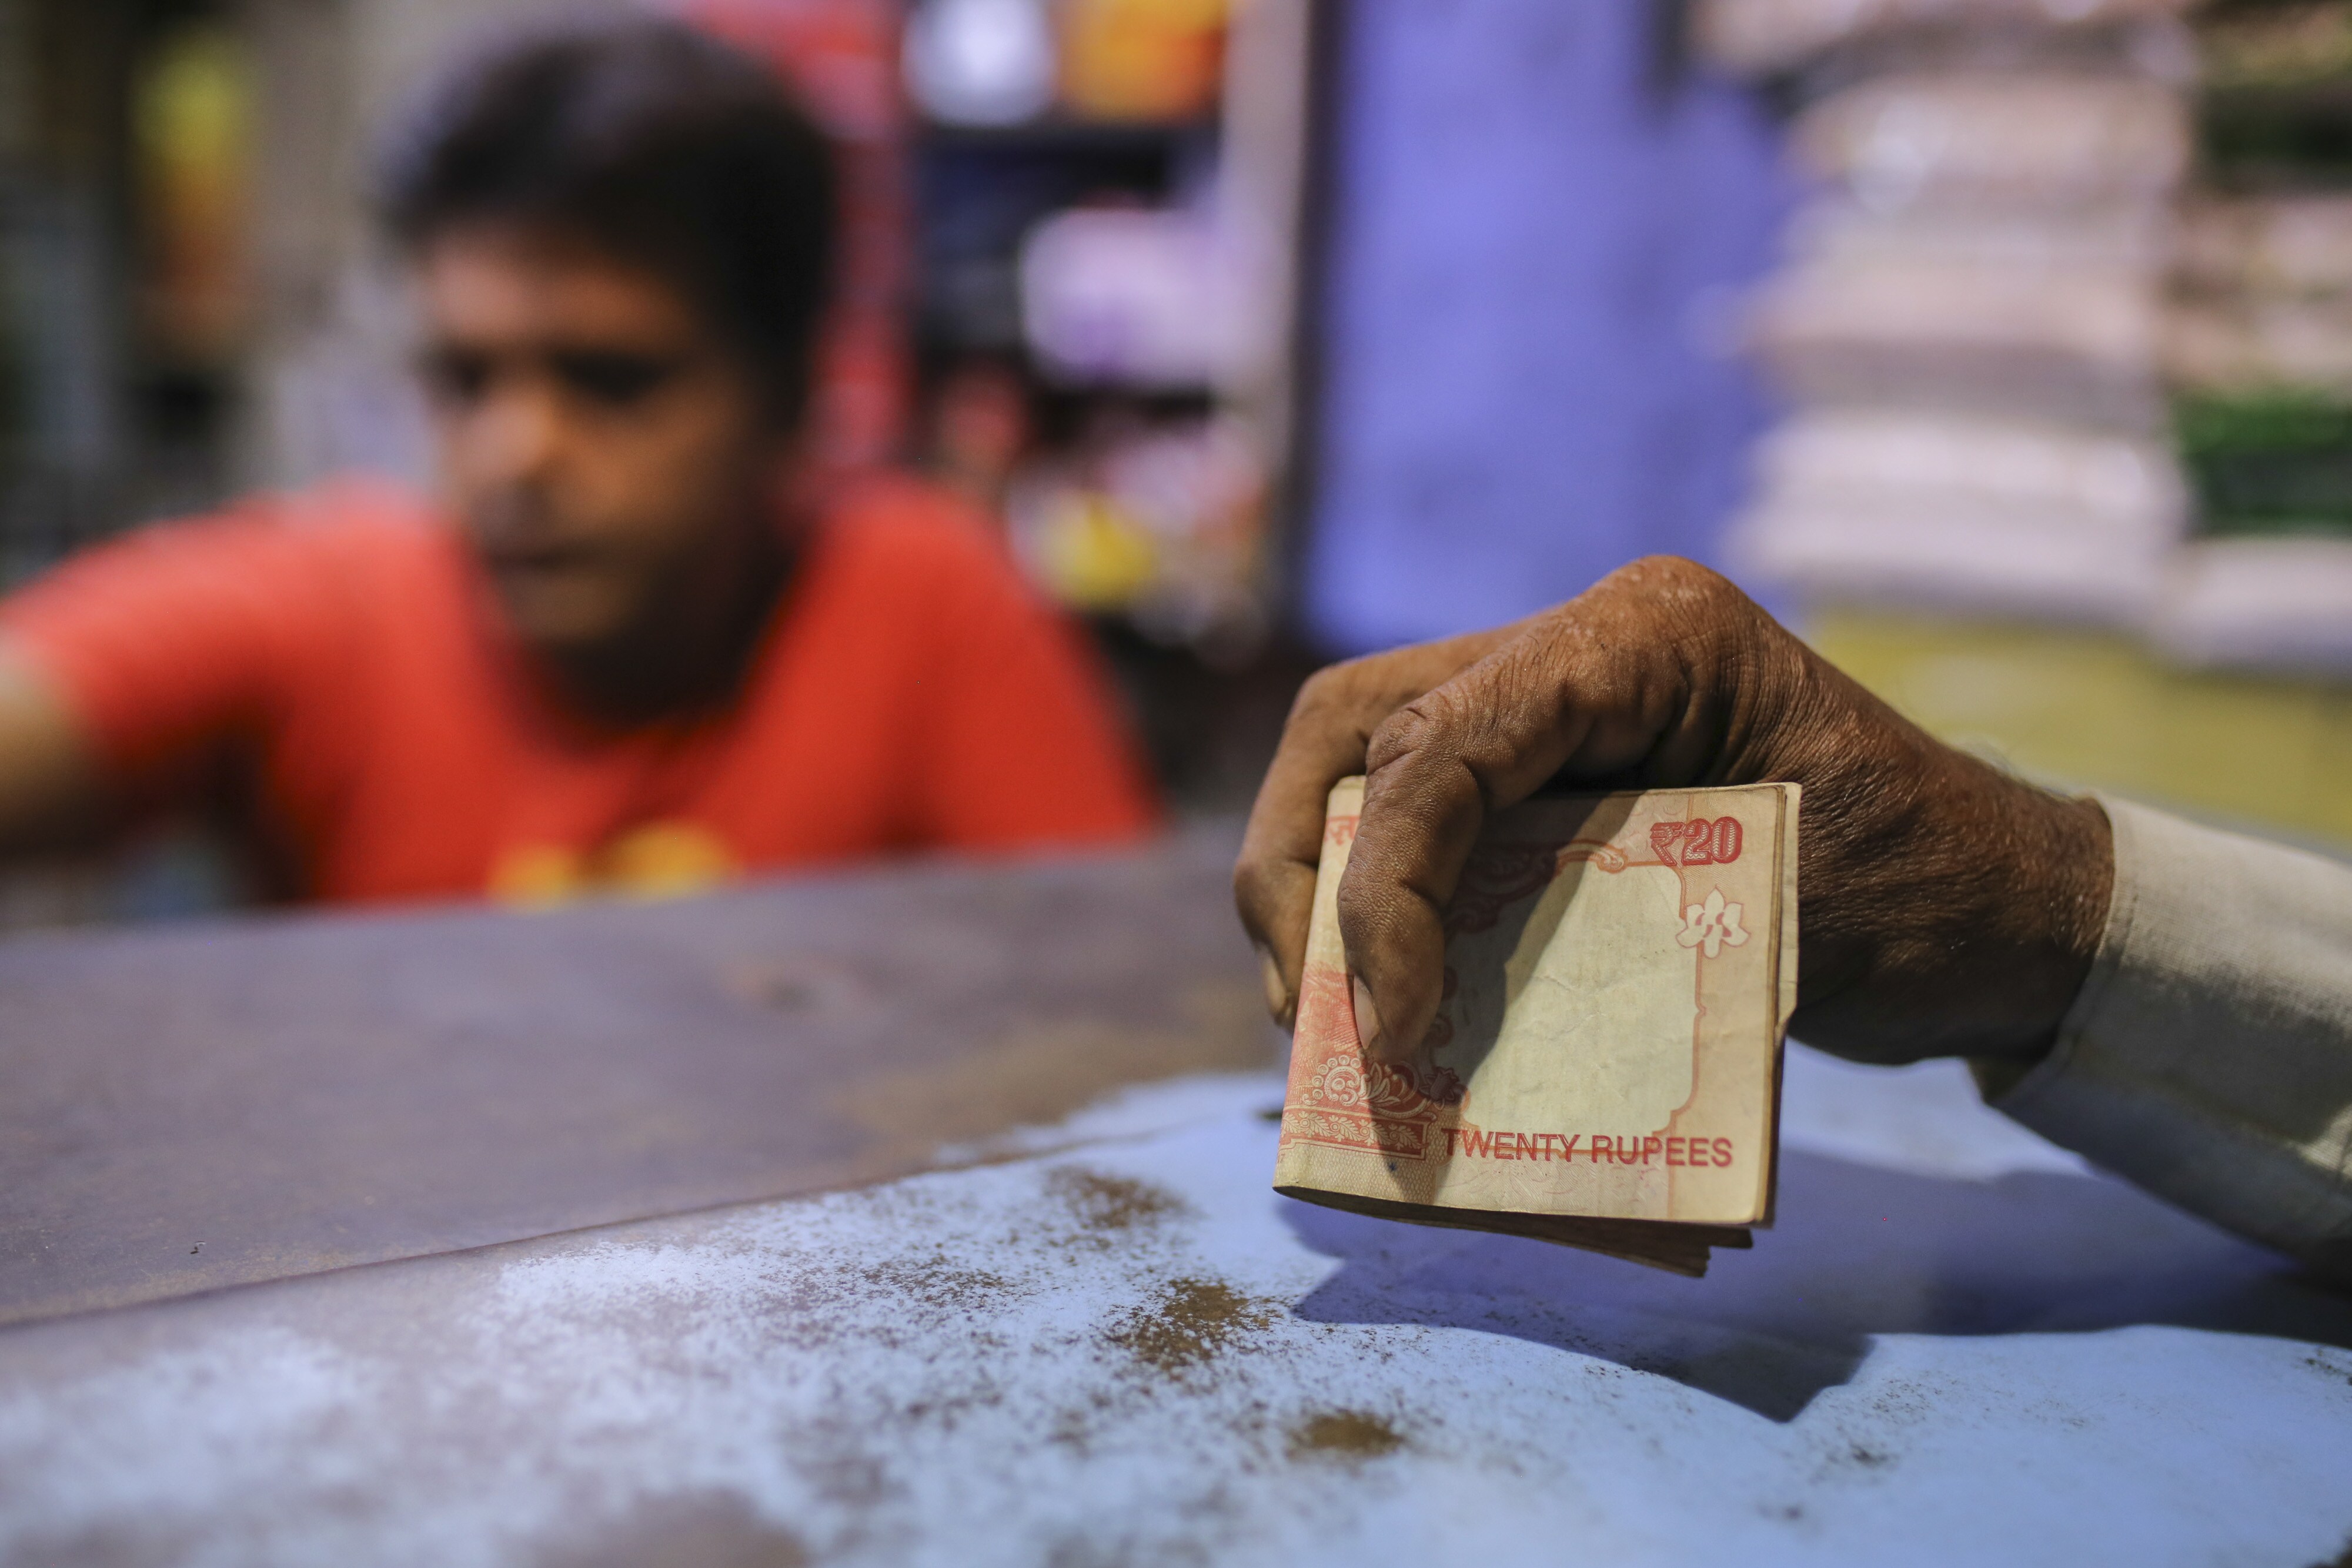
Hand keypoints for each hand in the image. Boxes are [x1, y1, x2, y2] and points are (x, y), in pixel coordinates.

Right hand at [1234, 557, 2112, 1069]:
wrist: (2009, 916)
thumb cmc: (1930, 904)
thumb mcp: (1767, 916)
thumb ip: (1583, 940)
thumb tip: (1404, 1026)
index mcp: (1645, 635)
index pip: (1445, 741)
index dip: (1383, 886)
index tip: (1395, 1027)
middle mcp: (1582, 644)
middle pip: (1358, 722)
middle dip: (1300, 863)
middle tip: (1302, 1006)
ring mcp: (1559, 702)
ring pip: (1362, 756)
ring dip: (1316, 880)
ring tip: (1318, 1017)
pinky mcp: (1552, 771)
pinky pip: (1418, 813)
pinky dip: (1377, 899)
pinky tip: (1375, 995)